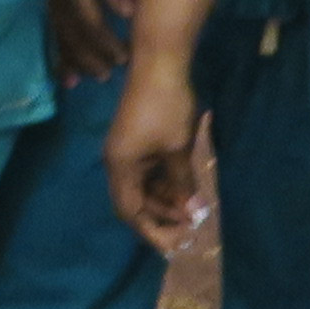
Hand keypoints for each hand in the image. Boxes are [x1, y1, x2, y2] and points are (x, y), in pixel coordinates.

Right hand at [106, 60, 213, 255]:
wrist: (160, 63)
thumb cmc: (167, 107)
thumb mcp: (178, 149)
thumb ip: (182, 183)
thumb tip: (191, 211)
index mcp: (121, 166)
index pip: (130, 211)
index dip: (151, 231)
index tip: (174, 245)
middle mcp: (118, 161)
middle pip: (134, 201)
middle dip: (161, 215)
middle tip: (190, 223)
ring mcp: (126, 150)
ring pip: (142, 186)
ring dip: (164, 198)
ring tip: (191, 205)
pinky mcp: (136, 140)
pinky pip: (147, 171)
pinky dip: (164, 181)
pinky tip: (184, 185)